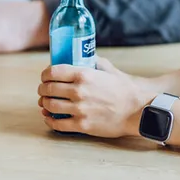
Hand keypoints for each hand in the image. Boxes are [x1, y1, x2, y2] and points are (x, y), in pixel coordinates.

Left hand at [37, 59, 156, 137]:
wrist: (137, 110)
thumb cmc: (125, 89)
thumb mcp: (109, 69)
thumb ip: (94, 62)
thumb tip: (84, 55)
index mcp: (84, 75)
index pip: (53, 72)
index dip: (45, 74)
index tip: (45, 76)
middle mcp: (78, 91)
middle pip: (48, 89)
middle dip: (43, 89)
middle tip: (44, 90)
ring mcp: (79, 109)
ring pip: (50, 106)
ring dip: (44, 104)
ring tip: (45, 103)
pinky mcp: (82, 125)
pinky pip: (57, 124)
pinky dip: (49, 120)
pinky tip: (49, 117)